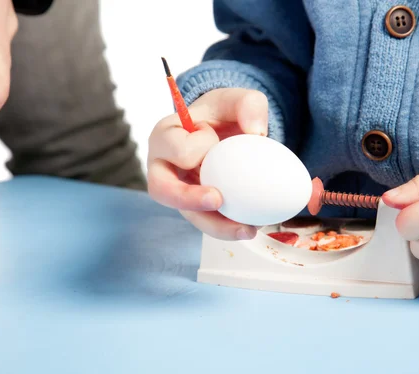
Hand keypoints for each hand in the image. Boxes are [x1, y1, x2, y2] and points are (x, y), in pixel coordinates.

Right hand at [148, 88, 268, 239]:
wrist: (226, 130)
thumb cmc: (223, 113)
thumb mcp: (237, 98)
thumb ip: (249, 104)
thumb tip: (256, 133)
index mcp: (165, 135)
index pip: (177, 148)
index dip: (198, 147)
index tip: (215, 139)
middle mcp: (163, 167)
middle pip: (162, 189)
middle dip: (187, 198)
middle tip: (217, 200)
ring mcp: (177, 190)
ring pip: (188, 214)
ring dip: (214, 225)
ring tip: (245, 230)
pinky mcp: (195, 207)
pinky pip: (208, 222)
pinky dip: (227, 228)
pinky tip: (250, 229)